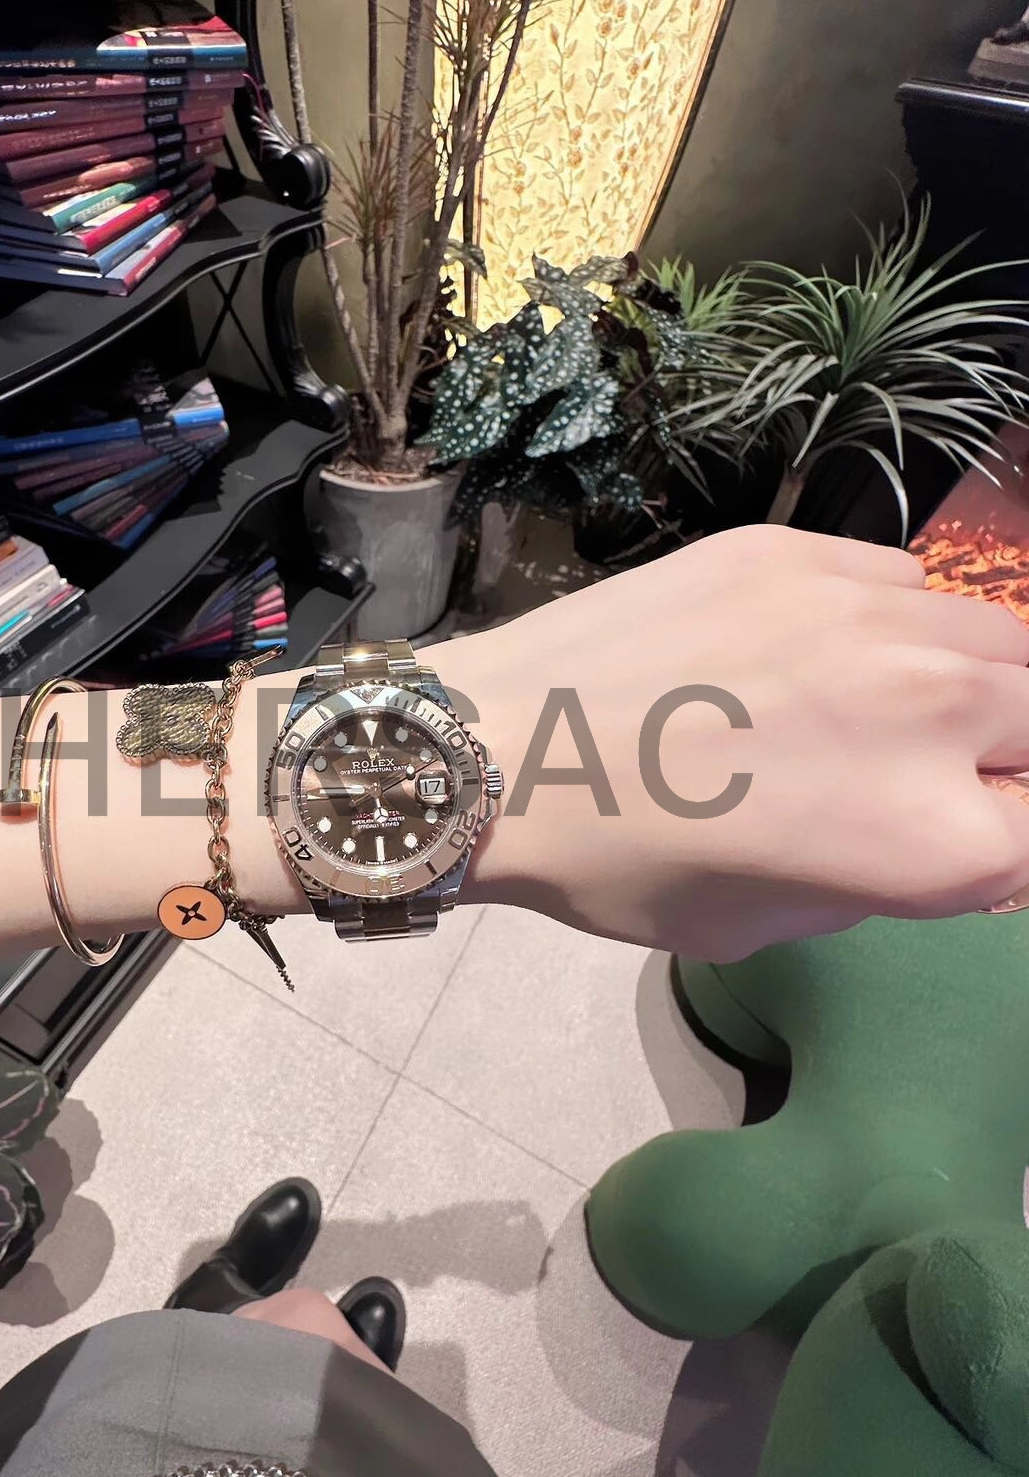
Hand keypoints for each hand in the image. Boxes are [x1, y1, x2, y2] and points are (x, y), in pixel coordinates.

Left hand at [437, 525, 1028, 959]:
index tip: (956, 833)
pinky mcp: (805, 551)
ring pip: (997, 639)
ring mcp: (872, 615)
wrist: (499, 750)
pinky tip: (815, 649)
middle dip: (1005, 758)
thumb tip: (937, 827)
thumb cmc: (621, 866)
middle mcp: (935, 713)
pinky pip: (906, 582)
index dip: (1003, 840)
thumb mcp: (769, 925)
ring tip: (879, 708)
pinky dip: (891, 622)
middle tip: (928, 774)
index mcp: (934, 843)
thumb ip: (888, 880)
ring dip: (966, 683)